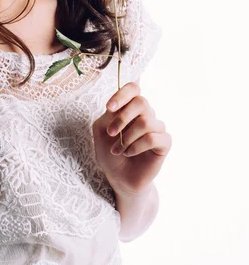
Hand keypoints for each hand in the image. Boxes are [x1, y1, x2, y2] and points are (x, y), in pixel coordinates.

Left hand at [92, 81, 171, 195]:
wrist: (118, 178)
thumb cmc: (109, 152)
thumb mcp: (101, 130)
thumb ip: (109, 114)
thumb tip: (120, 106)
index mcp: (130, 107)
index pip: (133, 88)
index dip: (122, 94)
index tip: (109, 108)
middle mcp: (146, 114)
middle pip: (141, 102)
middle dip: (122, 118)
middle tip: (111, 133)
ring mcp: (156, 128)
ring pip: (146, 122)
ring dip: (127, 137)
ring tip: (117, 149)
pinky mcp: (164, 143)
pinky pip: (153, 138)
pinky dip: (136, 146)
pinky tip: (129, 153)